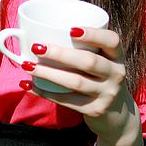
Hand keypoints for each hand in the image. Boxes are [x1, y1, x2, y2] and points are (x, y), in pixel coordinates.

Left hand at [21, 27, 141, 145]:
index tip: (70, 30)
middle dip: (60, 54)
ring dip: (48, 73)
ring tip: (27, 65)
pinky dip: (45, 92)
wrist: (117, 116)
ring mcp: (107, 94)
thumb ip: (85, 48)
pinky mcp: (95, 110)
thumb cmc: (100, 78)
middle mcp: (116, 74)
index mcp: (117, 57)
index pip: (112, 41)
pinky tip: (28, 85)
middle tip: (36, 47)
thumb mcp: (102, 61)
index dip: (93, 34)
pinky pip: (66, 101)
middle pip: (89, 61)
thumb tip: (40, 30)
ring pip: (75, 82)